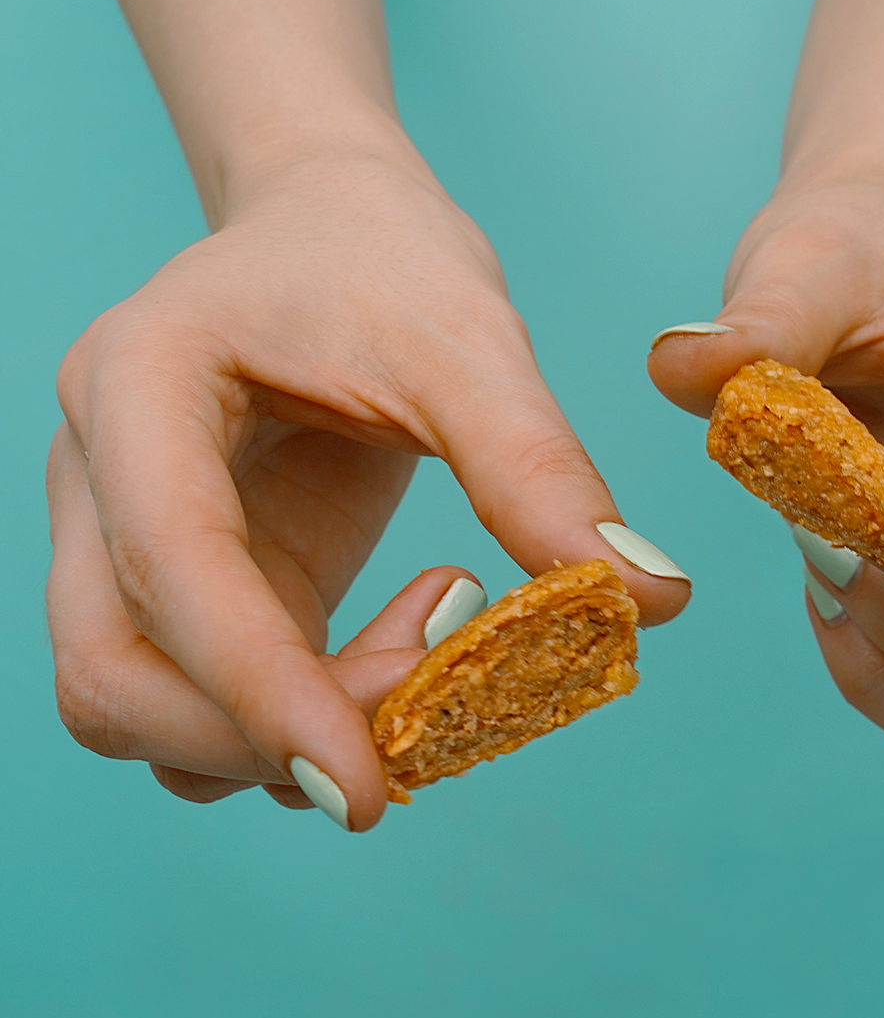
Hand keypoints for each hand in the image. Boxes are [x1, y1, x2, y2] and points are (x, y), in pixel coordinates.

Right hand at [50, 153, 689, 827]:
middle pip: (112, 679)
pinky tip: (416, 632)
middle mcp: (102, 477)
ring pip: (148, 710)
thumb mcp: (468, 342)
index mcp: (140, 388)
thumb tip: (647, 599)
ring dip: (288, 735)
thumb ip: (540, 469)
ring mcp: (130, 536)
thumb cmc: (383, 259)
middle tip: (423, 712)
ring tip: (433, 642)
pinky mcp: (195, 578)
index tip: (366, 790)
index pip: (170, 572)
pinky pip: (221, 692)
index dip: (259, 694)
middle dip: (263, 737)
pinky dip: (311, 709)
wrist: (332, 227)